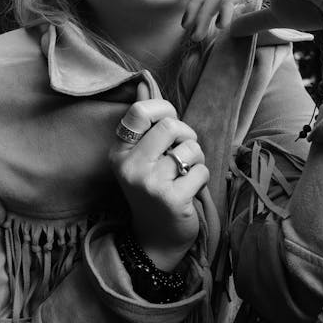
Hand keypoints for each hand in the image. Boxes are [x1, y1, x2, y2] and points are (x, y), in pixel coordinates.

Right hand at [109, 92, 208, 269]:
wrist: (155, 239)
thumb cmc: (152, 190)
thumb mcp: (141, 156)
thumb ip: (144, 121)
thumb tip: (144, 82)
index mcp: (120, 152)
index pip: (141, 112)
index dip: (164, 110)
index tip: (170, 125)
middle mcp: (130, 166)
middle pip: (171, 126)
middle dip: (187, 135)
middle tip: (183, 152)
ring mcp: (150, 184)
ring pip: (190, 148)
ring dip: (196, 158)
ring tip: (186, 173)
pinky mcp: (172, 199)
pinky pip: (201, 170)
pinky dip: (202, 178)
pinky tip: (190, 190)